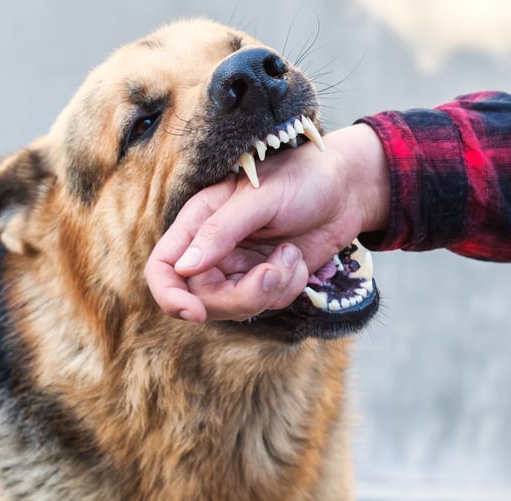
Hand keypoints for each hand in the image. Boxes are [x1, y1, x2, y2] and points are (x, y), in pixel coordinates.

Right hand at [145, 124, 389, 321]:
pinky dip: (288, 288)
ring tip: (292, 256)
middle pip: (201, 299)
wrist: (347, 189)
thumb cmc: (301, 177)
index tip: (195, 313)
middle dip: (241, 296)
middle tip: (274, 273)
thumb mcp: (260, 197)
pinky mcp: (266, 280)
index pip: (163, 268)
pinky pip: (267, 304)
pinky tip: (299, 260)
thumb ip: (221, 231)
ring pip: (236, 308)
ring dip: (271, 289)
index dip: (169, 296)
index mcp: (199, 221)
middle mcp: (212, 249)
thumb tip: (185, 268)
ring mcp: (239, 268)